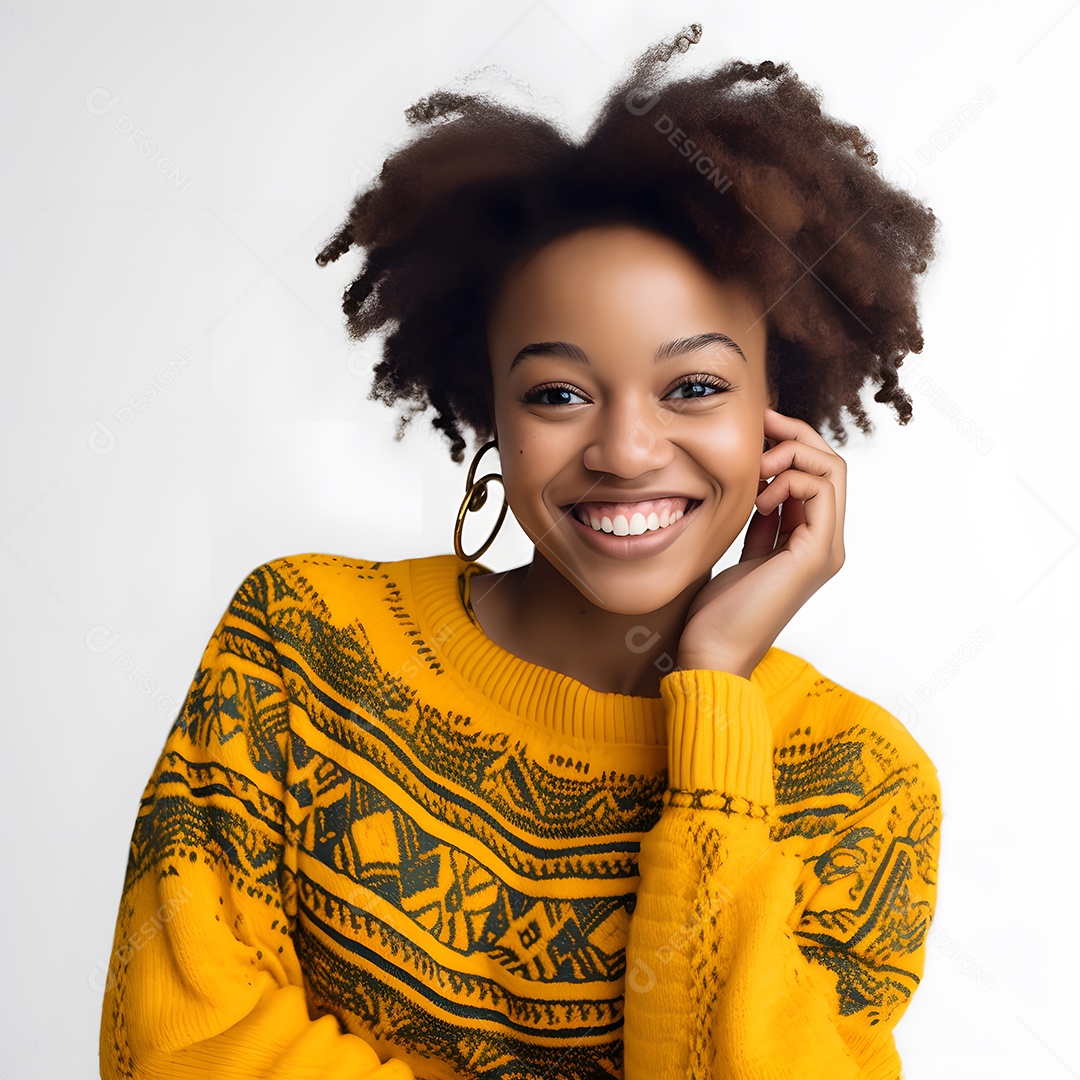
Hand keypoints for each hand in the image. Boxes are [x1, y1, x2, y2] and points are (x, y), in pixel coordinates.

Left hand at [676, 407, 846, 678]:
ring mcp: (825, 549)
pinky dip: (788, 480)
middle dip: (796, 433)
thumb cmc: (718, 610)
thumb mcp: (742, 550)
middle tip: (761, 422)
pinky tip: (757, 499)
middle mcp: (825, 542)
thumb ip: (761, 519)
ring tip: (754, 472)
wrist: (713, 651)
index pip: (817, 472)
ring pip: (832, 469)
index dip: (791, 441)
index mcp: (809, 540)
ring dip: (790, 455)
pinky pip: (820, 491)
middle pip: (832, 463)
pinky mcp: (815, 554)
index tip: (758, 424)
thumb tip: (759, 482)